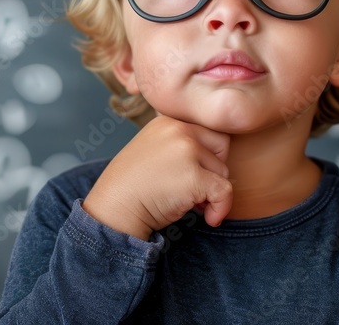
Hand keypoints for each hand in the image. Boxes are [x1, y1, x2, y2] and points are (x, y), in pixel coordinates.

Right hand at [82, 115, 232, 240]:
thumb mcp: (154, 151)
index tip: (189, 173)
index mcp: (168, 122)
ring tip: (187, 200)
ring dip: (211, 191)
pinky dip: (220, 208)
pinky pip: (224, 191)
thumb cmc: (133, 186)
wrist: (114, 209)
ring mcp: (186, 152)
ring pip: (223, 171)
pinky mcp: (193, 177)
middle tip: (192, 188)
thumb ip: (181, 146)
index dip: (206, 156)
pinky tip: (207, 217)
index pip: (208, 131)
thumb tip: (218, 161)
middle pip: (222, 146)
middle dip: (213, 169)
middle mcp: (179, 130)